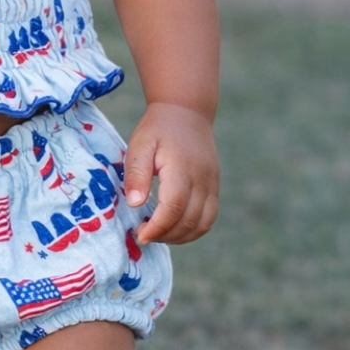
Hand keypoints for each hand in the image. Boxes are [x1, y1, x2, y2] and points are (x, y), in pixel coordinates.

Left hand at [123, 102, 218, 244]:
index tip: (140, 235)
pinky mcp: (214, 187)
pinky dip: (193, 230)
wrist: (186, 112)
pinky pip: (209, 217)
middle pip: (189, 220)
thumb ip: (137, 173)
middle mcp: (202, 179)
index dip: (158, 227)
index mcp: (181, 168)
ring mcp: (212, 184)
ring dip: (180, 237)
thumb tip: (134, 203)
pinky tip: (174, 230)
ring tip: (157, 235)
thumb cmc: (157, 129)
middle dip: (165, 235)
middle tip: (143, 235)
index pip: (174, 207)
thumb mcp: (140, 144)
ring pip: (202, 223)